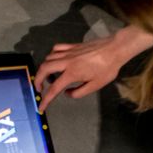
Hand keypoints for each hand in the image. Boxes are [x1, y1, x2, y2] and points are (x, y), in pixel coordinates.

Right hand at [33, 26, 152, 112]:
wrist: (115, 49)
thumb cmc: (107, 68)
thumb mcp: (95, 86)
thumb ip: (79, 92)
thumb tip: (67, 94)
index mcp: (72, 73)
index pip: (54, 89)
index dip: (46, 100)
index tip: (41, 107)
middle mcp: (67, 62)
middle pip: (44, 69)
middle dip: (37, 80)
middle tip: (39, 89)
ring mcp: (68, 52)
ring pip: (48, 58)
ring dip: (44, 68)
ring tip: (48, 77)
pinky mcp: (72, 46)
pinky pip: (56, 49)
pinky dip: (52, 55)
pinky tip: (56, 60)